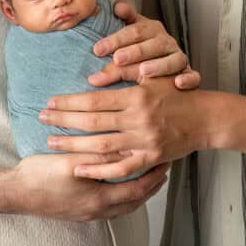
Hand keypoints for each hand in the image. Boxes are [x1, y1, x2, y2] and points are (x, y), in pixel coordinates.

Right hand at [4, 152, 167, 220]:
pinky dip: (123, 195)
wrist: (14, 193)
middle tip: (164, 168)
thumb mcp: (71, 161)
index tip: (165, 159)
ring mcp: (88, 213)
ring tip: (148, 176)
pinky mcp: (80, 212)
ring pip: (124, 205)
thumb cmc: (40, 175)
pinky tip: (120, 184)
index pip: (137, 188)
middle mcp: (97, 210)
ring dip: (138, 190)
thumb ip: (98, 156)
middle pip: (135, 200)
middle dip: (151, 184)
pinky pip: (111, 206)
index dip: (153, 174)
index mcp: (98, 198)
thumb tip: (125, 148)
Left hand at [41, 78, 204, 179]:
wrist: (204, 117)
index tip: (50, 101)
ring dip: (73, 144)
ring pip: (100, 145)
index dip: (70, 101)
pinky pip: (120, 168)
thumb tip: (94, 78)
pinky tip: (78, 168)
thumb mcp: (152, 77)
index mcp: (136, 96)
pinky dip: (98, 170)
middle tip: (41, 117)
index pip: (95, 99)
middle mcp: (138, 118)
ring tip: (51, 142)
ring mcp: (143, 141)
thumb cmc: (177, 92)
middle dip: (63, 120)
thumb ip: (125, 75)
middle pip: (92, 121)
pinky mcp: (149, 158)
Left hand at [89, 0, 200, 89]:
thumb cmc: (144, 47)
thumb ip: (125, 21)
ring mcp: (179, 58)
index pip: (135, 31)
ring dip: (159, 65)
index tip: (98, 49)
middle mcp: (167, 42)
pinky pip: (193, 76)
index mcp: (153, 29)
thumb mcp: (133, 32)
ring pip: (174, 59)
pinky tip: (178, 83)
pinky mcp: (189, 74)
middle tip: (117, 59)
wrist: (168, 61)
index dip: (116, 39)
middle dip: (135, 52)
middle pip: (153, 45)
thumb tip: (117, 6)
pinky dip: (188, 79)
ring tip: (144, 71)